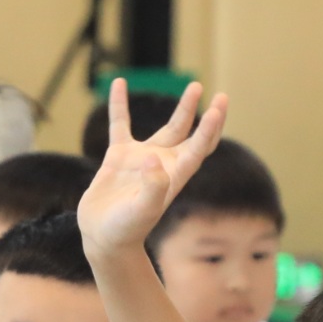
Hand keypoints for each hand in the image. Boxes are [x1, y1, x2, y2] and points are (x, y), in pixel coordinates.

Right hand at [76, 78, 231, 256]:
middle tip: (218, 94)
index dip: (209, 128)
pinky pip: (120, 125)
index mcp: (174, 176)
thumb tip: (152, 158)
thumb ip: (151, 187)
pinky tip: (118, 83)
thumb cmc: (127, 230)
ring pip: (167, 127)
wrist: (104, 238)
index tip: (218, 108)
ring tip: (194, 86)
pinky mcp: (119, 157)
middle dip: (204, 114)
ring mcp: (142, 158)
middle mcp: (163, 164)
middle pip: (190, 133)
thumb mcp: (142, 211)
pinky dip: (119, 105)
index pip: (199, 147)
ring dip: (182, 108)